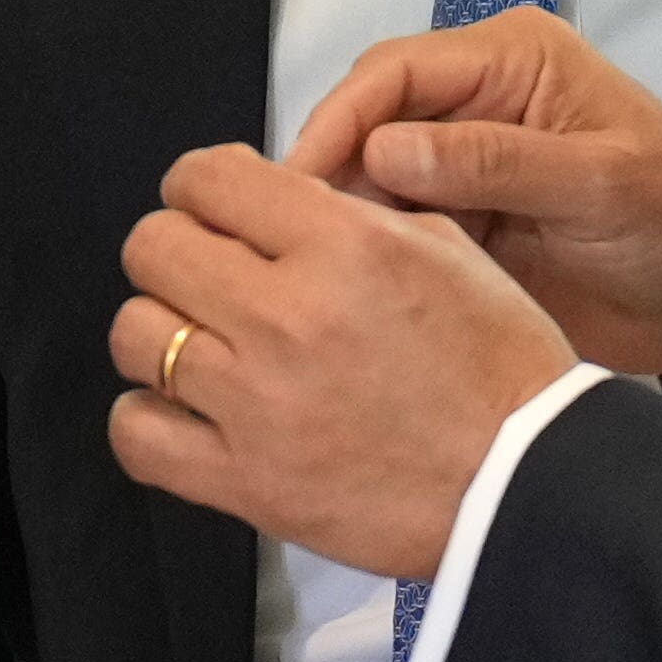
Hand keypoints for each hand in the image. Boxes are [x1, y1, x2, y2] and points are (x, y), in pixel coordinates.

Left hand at [108, 142, 574, 580]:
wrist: (526, 484)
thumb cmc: (500, 369)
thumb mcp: (445, 249)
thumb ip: (348, 216)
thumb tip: (274, 202)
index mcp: (342, 246)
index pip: (205, 177)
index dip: (201, 184)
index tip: (215, 206)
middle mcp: (287, 315)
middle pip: (152, 246)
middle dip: (176, 247)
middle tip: (209, 272)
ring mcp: (256, 403)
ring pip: (135, 333)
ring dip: (162, 329)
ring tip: (203, 344)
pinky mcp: (245, 481)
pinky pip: (135, 433)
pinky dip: (147, 417)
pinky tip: (186, 412)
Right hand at [283, 8, 661, 391]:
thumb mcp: (600, 186)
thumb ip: (495, 163)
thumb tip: (385, 148)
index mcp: (512, 61)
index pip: (396, 72)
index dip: (339, 121)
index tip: (298, 182)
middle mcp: (479, 102)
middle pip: (369, 121)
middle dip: (330, 174)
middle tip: (297, 240)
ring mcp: (467, 167)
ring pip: (371, 180)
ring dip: (347, 221)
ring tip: (315, 275)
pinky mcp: (465, 224)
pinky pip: (397, 230)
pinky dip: (373, 256)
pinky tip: (352, 292)